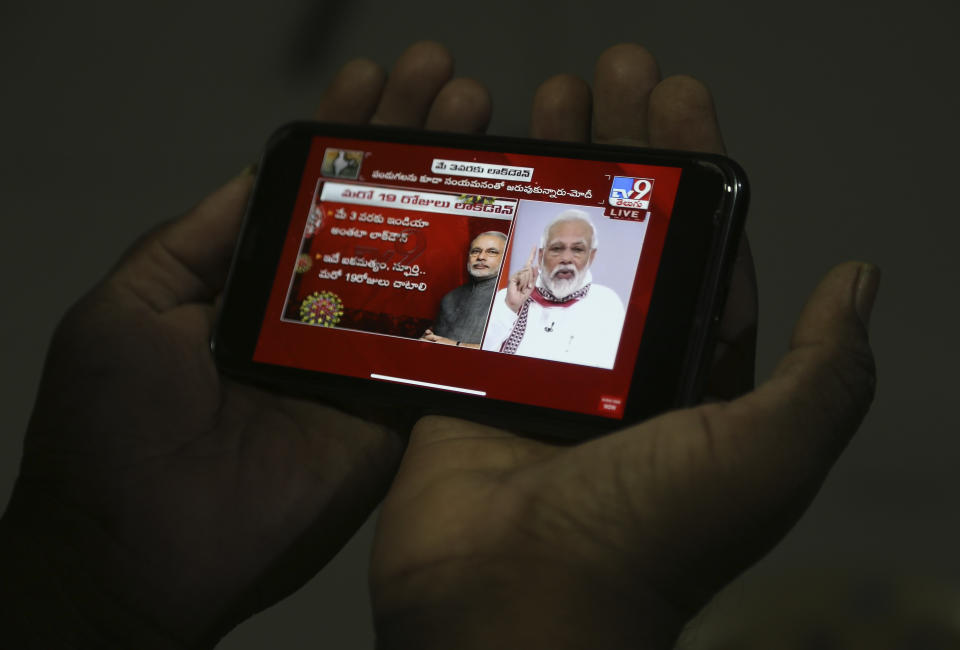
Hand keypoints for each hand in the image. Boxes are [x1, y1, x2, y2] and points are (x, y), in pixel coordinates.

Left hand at [0, 42, 490, 648]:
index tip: (386, 78)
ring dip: (462, 208)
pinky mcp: (392, 419)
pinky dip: (483, 307)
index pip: (319, 194)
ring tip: (494, 131)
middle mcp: (320, 316)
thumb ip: (202, 239)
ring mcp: (362, 366)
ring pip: (425, 278)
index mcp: (260, 284)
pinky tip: (513, 242)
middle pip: (384, 220)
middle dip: (418, 148)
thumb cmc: (114, 422)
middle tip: (460, 91)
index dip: (352, 133)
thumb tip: (259, 167)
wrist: (138, 553)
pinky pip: (445, 361)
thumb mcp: (135, 305)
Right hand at [370, 44, 877, 648]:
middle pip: (619, 231)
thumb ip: (821, 369)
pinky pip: (475, 286)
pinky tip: (465, 169)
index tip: (673, 95)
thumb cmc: (646, 530)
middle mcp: (618, 363)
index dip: (692, 168)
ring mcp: (540, 366)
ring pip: (544, 246)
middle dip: (616, 145)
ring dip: (546, 170)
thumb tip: (858, 279)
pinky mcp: (470, 372)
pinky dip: (474, 228)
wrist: (510, 598)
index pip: (701, 247)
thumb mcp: (766, 450)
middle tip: (601, 70)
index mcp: (693, 373)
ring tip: (537, 97)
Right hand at [505, 245, 539, 311]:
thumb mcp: (532, 285)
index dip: (532, 254)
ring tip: (522, 288)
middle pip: (530, 269)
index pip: (530, 262)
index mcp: (526, 273)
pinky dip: (522, 283)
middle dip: (531, 279)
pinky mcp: (513, 277)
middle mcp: (521, 272)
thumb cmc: (523, 294)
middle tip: (528, 287)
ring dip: (527, 282)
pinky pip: (522, 276)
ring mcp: (516, 274)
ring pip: (526, 273)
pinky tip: (519, 287)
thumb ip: (535, 276)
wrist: (516, 301)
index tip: (535, 246)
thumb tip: (536, 266)